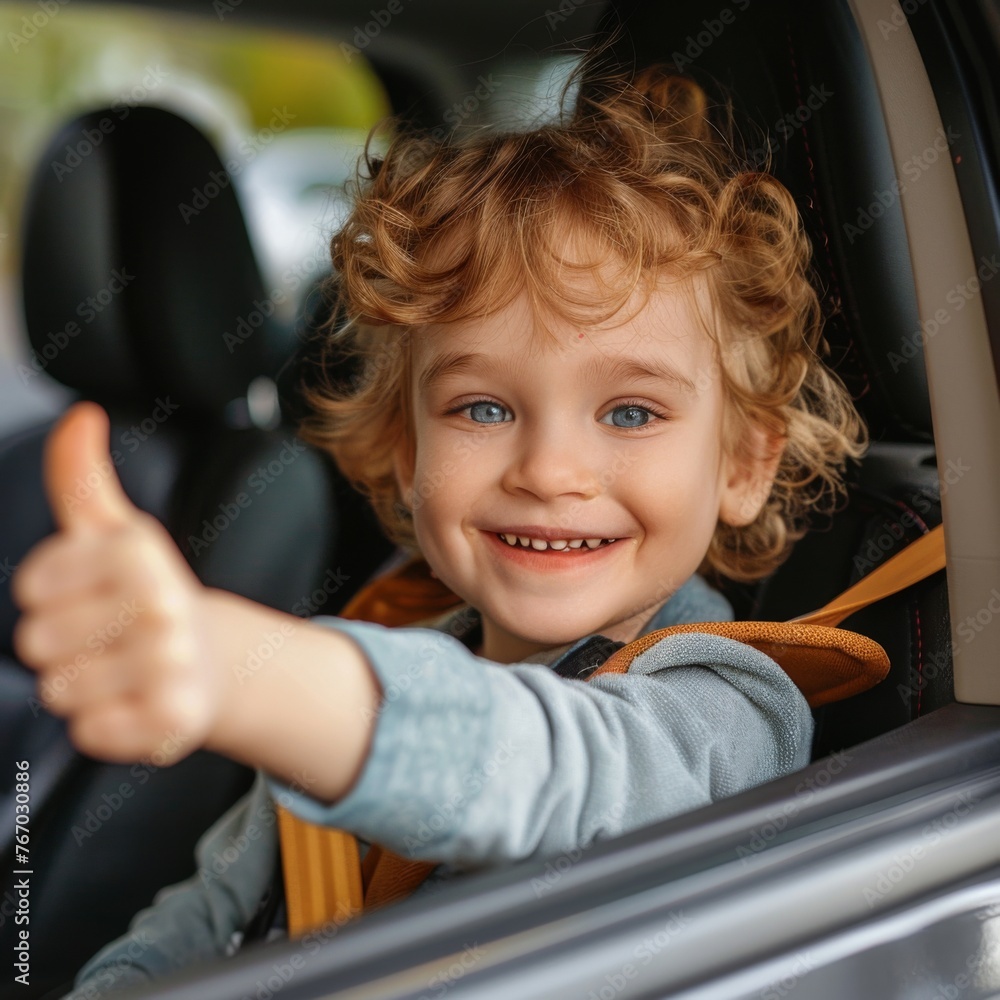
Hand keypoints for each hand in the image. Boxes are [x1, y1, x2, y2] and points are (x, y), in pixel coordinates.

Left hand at [13, 402, 219, 763]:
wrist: (214, 660)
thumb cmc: (147, 595)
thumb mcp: (113, 532)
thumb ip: (81, 476)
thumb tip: (80, 416)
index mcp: (139, 552)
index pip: (31, 588)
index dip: (51, 597)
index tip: (90, 594)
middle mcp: (162, 604)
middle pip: (37, 642)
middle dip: (64, 645)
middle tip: (107, 638)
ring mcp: (170, 664)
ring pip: (59, 690)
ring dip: (84, 687)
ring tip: (123, 671)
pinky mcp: (172, 720)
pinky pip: (90, 732)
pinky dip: (106, 725)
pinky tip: (136, 702)